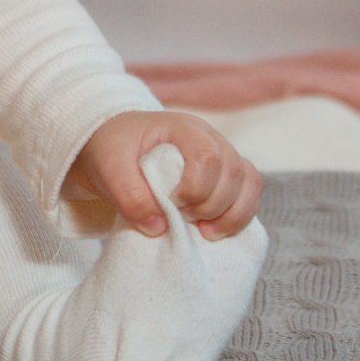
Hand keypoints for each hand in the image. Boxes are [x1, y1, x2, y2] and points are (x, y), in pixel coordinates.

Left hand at [69, 110, 261, 240]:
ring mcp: (223, 156)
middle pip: (234, 171)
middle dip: (211, 205)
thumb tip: (159, 227)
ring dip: (232, 214)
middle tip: (182, 218)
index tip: (171, 203)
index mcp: (181, 127)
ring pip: (250, 182)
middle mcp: (210, 137)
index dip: (195, 187)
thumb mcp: (108, 168)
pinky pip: (251, 194)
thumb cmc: (115, 151)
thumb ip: (128, 195)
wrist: (116, 148)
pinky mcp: (226, 178)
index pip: (207, 154)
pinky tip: (214, 232)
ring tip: (203, 232)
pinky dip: (240, 217)